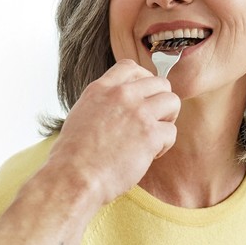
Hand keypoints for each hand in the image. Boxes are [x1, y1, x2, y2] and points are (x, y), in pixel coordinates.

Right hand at [50, 59, 179, 204]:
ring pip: (172, 101)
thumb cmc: (73, 156)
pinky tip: (149, 156)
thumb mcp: (81, 115)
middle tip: (152, 122)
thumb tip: (116, 109)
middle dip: (161, 102)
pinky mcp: (150, 134)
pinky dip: (164, 146)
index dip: (144, 80)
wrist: (75, 177)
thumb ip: (102, 104)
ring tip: (153, 137)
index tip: (144, 97)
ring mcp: (138, 113)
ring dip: (167, 120)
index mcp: (101, 89)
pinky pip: (171, 132)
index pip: (130, 67)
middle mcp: (121, 95)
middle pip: (160, 83)